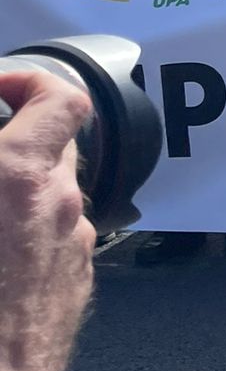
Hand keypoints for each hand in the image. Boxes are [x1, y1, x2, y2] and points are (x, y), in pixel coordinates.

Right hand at [0, 65, 95, 370]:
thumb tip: (0, 156)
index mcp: (21, 175)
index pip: (59, 98)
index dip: (29, 82)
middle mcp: (61, 204)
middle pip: (56, 146)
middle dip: (16, 143)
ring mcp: (73, 248)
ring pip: (55, 197)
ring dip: (20, 192)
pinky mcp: (73, 288)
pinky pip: (55, 242)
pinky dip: (28, 235)